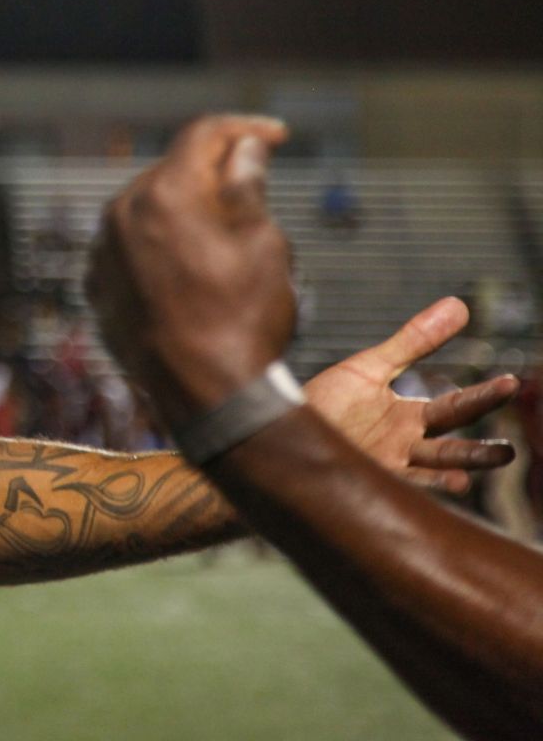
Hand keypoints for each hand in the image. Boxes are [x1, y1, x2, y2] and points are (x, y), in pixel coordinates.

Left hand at [87, 114, 295, 418]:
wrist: (206, 396)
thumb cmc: (244, 317)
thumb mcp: (262, 242)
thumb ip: (247, 184)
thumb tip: (243, 147)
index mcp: (163, 193)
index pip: (203, 135)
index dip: (244, 128)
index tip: (276, 136)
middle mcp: (120, 214)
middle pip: (172, 171)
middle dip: (214, 172)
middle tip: (256, 187)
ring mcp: (102, 253)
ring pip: (147, 211)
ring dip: (183, 211)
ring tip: (226, 238)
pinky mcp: (97, 287)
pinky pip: (129, 249)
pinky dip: (159, 247)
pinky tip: (191, 269)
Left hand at [302, 297, 517, 494]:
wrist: (278, 425)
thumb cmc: (326, 399)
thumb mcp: (371, 366)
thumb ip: (414, 340)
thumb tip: (459, 304)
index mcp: (410, 418)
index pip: (456, 407)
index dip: (483, 396)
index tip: (511, 382)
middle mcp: (405, 446)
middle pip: (451, 446)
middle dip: (480, 450)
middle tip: (510, 450)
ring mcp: (387, 466)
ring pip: (431, 471)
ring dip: (458, 472)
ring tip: (483, 472)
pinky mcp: (364, 479)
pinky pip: (398, 486)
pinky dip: (422, 487)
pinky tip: (447, 484)